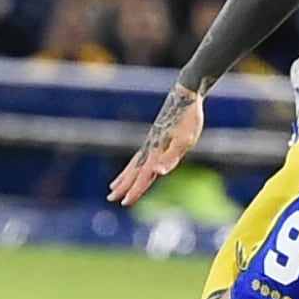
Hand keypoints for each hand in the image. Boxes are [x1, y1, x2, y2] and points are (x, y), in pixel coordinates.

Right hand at [108, 85, 203, 205]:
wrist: (185, 96)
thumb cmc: (188, 119)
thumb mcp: (184, 140)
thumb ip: (170, 158)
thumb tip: (157, 172)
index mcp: (156, 152)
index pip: (144, 176)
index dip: (135, 190)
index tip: (124, 203)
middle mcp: (150, 148)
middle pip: (134, 171)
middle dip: (123, 186)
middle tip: (110, 198)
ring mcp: (151, 142)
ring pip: (134, 164)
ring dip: (124, 176)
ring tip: (113, 186)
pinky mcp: (154, 137)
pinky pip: (139, 156)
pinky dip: (132, 165)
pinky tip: (133, 167)